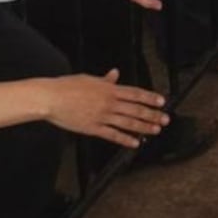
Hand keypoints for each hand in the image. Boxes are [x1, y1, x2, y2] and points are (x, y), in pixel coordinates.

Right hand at [41, 69, 168, 145]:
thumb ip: (104, 80)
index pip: (135, 93)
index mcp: (109, 89)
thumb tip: (115, 74)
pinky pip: (113, 135)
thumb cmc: (68, 86)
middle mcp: (109, 103)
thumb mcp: (89, 79)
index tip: (162, 102)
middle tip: (165, 119)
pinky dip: (125, 139)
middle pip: (135, 110)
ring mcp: (102, 116)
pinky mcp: (93, 128)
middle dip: (152, 115)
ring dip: (144, 127)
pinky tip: (134, 143)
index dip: (150, 98)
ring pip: (128, 123)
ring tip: (155, 130)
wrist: (52, 98)